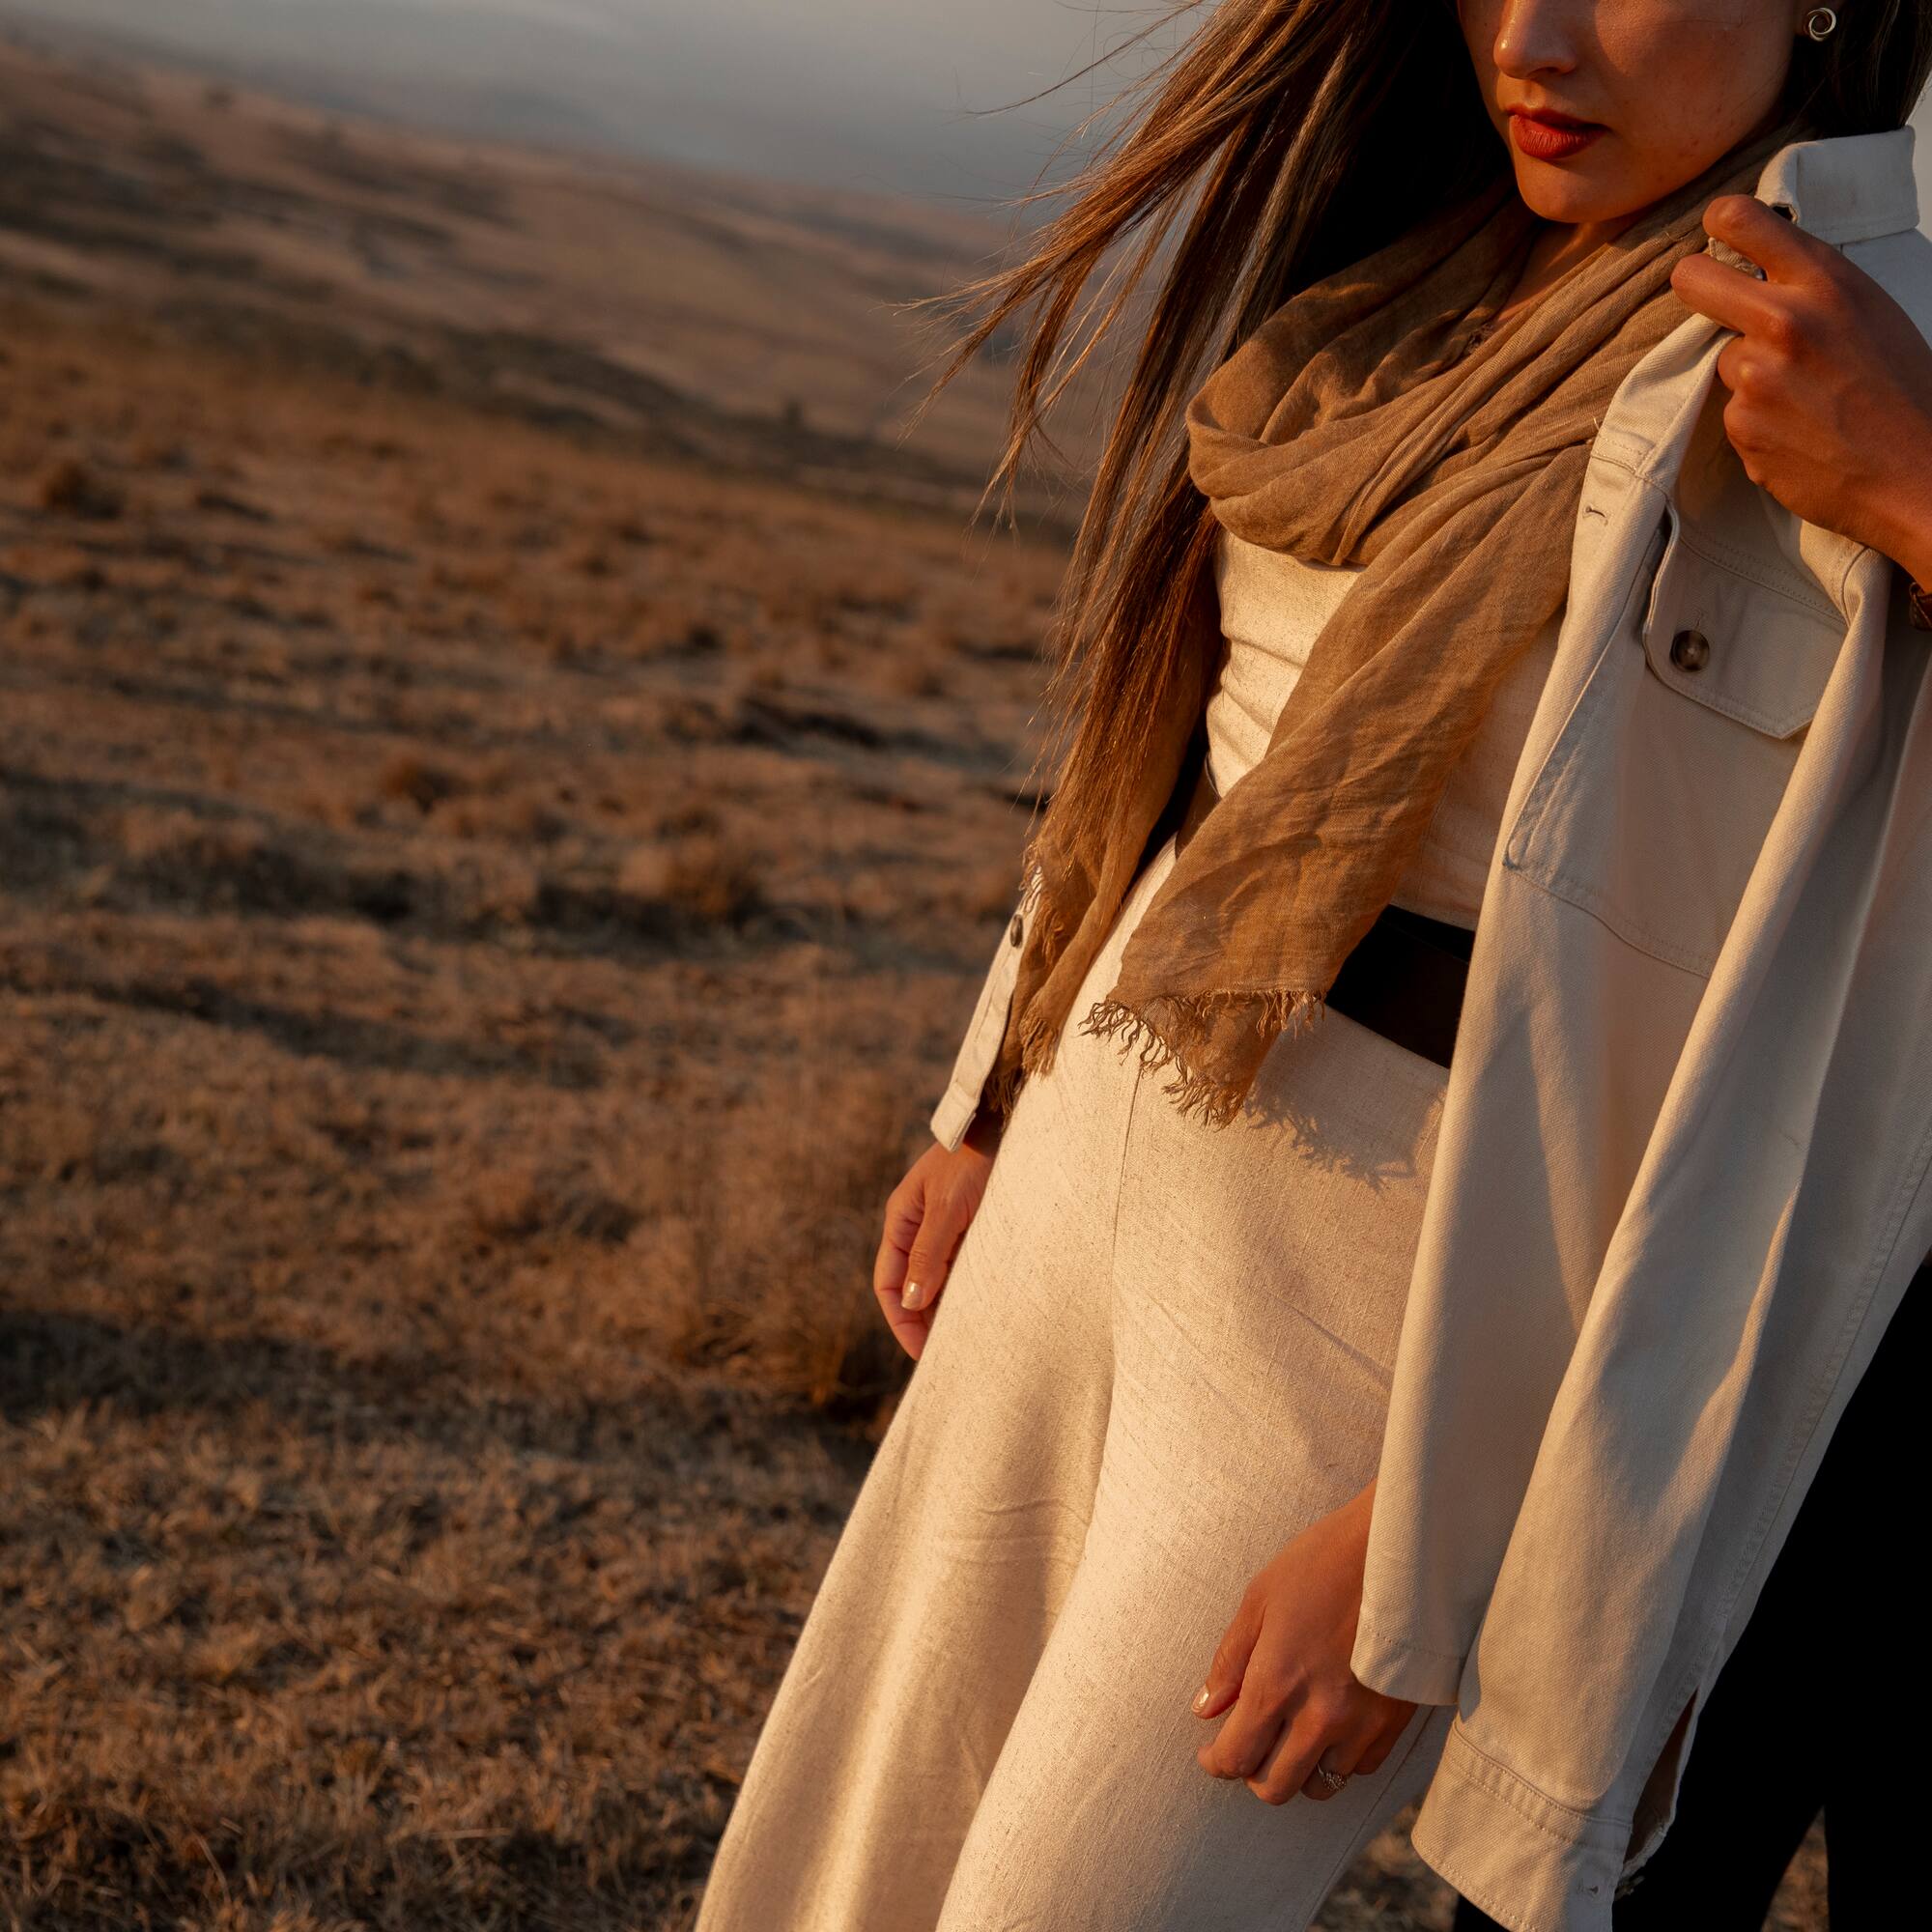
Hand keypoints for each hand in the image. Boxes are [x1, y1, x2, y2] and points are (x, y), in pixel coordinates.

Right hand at [870, 1111, 1000, 1358]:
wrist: (1007, 1121)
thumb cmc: (974, 1160)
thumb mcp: (948, 1208)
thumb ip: (929, 1255)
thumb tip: (911, 1303)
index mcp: (901, 1220)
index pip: (889, 1284)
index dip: (901, 1321)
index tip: (923, 1352)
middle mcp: (920, 1227)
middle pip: (914, 1286)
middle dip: (925, 1321)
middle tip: (950, 1353)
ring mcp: (947, 1227)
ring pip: (940, 1279)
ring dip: (948, 1307)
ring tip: (969, 1338)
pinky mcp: (974, 1226)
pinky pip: (964, 1267)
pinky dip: (969, 1289)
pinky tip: (985, 1309)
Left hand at [1190, 1480, 1415, 1804]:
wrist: (1400, 1554)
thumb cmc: (1323, 1563)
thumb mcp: (1260, 1598)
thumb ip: (1230, 1661)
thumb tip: (1206, 1708)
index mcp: (1276, 1682)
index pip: (1235, 1757)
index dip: (1217, 1762)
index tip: (1213, 1752)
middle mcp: (1318, 1716)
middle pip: (1274, 1787)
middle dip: (1252, 1773)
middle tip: (1249, 1747)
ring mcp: (1360, 1725)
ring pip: (1319, 1786)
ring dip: (1297, 1770)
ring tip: (1290, 1737)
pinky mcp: (1394, 1724)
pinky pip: (1359, 1769)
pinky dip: (1339, 1760)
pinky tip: (1331, 1728)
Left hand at [1668, 193, 1931, 586]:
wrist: (1914, 471)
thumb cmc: (1902, 391)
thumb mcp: (1870, 312)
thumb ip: (1814, 291)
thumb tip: (1765, 274)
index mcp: (1826, 282)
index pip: (1744, 220)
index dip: (1721, 223)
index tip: (1717, 232)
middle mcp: (1784, 321)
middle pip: (1693, 281)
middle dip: (1697, 287)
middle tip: (1711, 301)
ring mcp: (1755, 376)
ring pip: (1724, 360)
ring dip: (1749, 375)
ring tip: (1804, 397)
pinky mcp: (1741, 425)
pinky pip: (1735, 412)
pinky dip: (1758, 421)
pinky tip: (1800, 431)